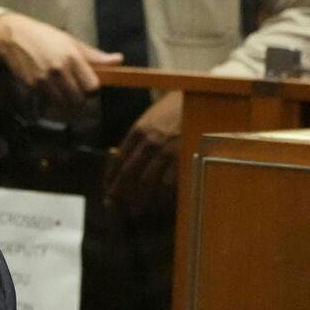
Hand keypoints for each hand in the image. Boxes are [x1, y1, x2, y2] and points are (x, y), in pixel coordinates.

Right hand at [0, 12, 123, 112]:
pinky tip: (48, 91)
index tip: (88, 86)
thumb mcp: (71, 42)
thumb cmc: (45, 37)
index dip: (92, 90)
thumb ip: (95, 56)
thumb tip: (119, 60)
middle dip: (79, 99)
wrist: (14, 37)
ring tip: (62, 92)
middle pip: (78, 100)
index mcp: (73, 58)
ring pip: (63, 105)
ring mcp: (44, 80)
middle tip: (75, 91)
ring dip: (65, 103)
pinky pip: (47, 103)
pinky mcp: (31, 87)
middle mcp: (59, 71)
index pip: (92, 87)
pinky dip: (50, 101)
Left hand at [105, 91, 182, 216]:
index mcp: (138, 130)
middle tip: (113, 206)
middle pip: (129, 173)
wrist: (201, 99)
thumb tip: (127, 158)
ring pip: (147, 182)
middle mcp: (149, 142)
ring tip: (134, 211)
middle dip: (119, 192)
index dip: (111, 177)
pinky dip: (160, 196)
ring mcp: (167, 152)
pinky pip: (168, 184)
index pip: (119, 159)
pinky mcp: (184, 159)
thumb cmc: (176, 107)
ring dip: (138, 199)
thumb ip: (139, 137)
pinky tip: (156, 204)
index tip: (107, 189)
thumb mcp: (151, 117)